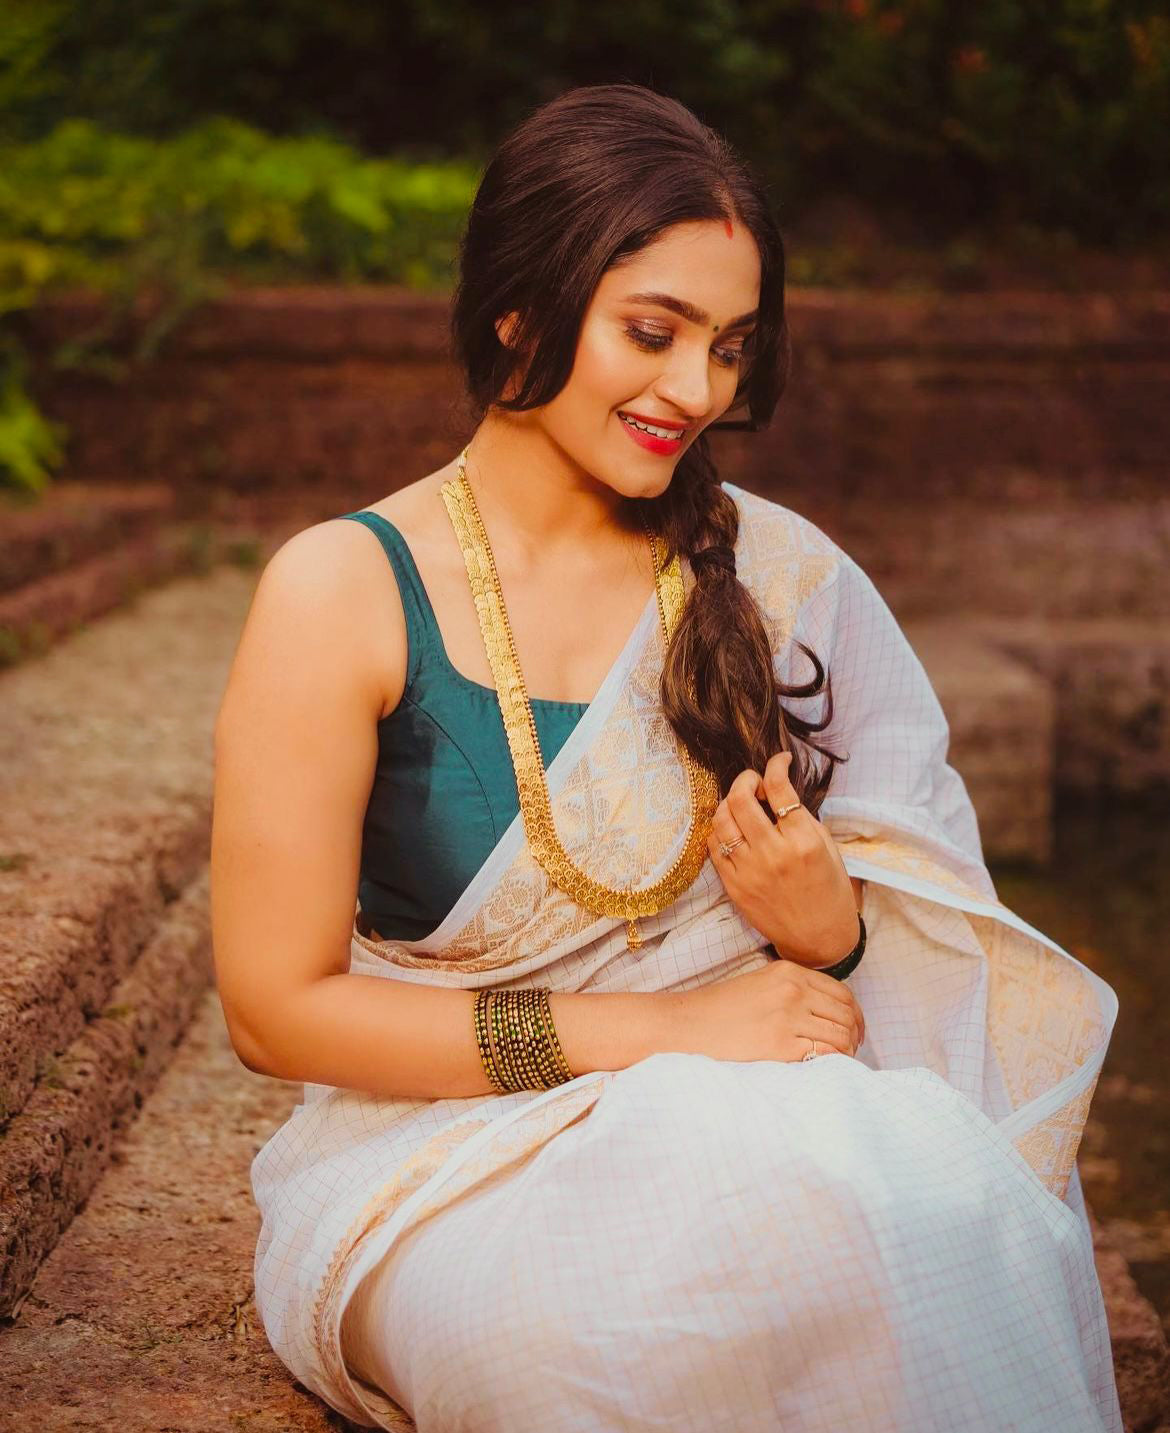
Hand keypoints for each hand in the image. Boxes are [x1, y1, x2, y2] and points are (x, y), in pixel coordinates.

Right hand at [665, 957, 864, 1062]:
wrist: (686, 1025)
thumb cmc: (718, 1010)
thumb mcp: (759, 985)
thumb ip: (791, 990)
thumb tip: (825, 1013)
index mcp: (788, 972)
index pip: (842, 993)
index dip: (855, 1015)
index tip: (856, 1030)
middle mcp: (793, 990)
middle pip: (846, 1014)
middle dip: (855, 1034)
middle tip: (852, 1050)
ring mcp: (788, 1016)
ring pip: (840, 1035)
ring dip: (847, 1051)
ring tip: (839, 1062)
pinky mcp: (781, 1045)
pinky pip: (825, 1054)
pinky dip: (834, 1062)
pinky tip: (826, 1068)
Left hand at [707, 753, 859, 966]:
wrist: (819, 939)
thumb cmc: (829, 890)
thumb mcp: (828, 848)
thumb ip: (802, 818)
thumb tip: (776, 789)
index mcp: (804, 841)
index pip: (779, 788)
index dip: (775, 765)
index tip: (778, 761)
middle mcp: (773, 854)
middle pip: (741, 798)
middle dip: (745, 780)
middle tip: (754, 782)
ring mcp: (749, 871)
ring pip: (721, 820)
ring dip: (729, 803)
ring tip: (742, 805)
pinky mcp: (734, 886)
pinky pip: (714, 846)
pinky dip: (721, 830)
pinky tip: (734, 828)